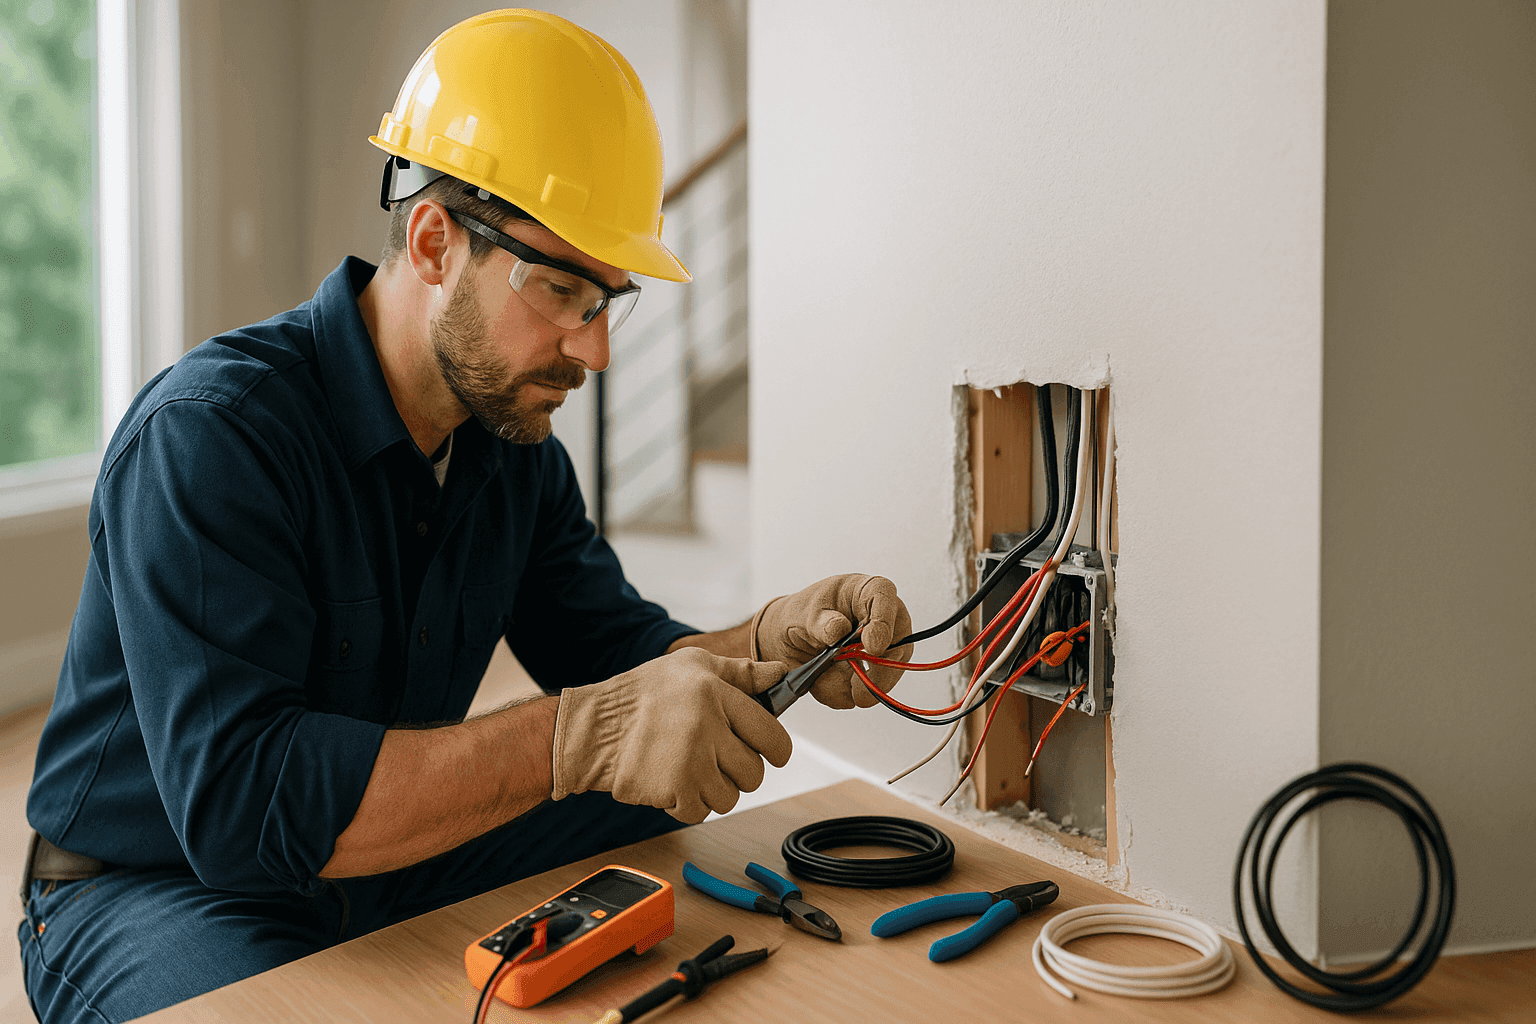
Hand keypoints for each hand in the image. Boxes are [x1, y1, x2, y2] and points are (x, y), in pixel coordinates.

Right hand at [550, 648, 791, 822]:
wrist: (592, 729)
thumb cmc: (642, 694)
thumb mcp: (692, 665)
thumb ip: (740, 671)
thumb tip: (781, 673)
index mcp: (717, 693)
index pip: (772, 734)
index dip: (776, 750)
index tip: (769, 753)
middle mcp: (708, 726)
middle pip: (754, 773)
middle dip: (739, 772)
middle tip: (714, 760)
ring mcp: (691, 760)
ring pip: (730, 797)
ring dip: (713, 791)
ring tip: (689, 769)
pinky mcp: (674, 788)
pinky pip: (702, 812)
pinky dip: (688, 805)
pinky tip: (672, 782)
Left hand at [750, 574, 913, 708]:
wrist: (792, 638)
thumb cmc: (804, 614)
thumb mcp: (804, 613)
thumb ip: (821, 622)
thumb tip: (838, 630)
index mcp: (868, 591)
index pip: (885, 597)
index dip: (883, 623)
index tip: (873, 646)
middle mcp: (885, 620)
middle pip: (898, 646)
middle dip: (878, 673)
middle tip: (857, 690)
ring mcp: (885, 649)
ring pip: (885, 676)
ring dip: (853, 686)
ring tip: (822, 678)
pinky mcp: (875, 674)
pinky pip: (866, 693)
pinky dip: (842, 693)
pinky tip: (824, 681)